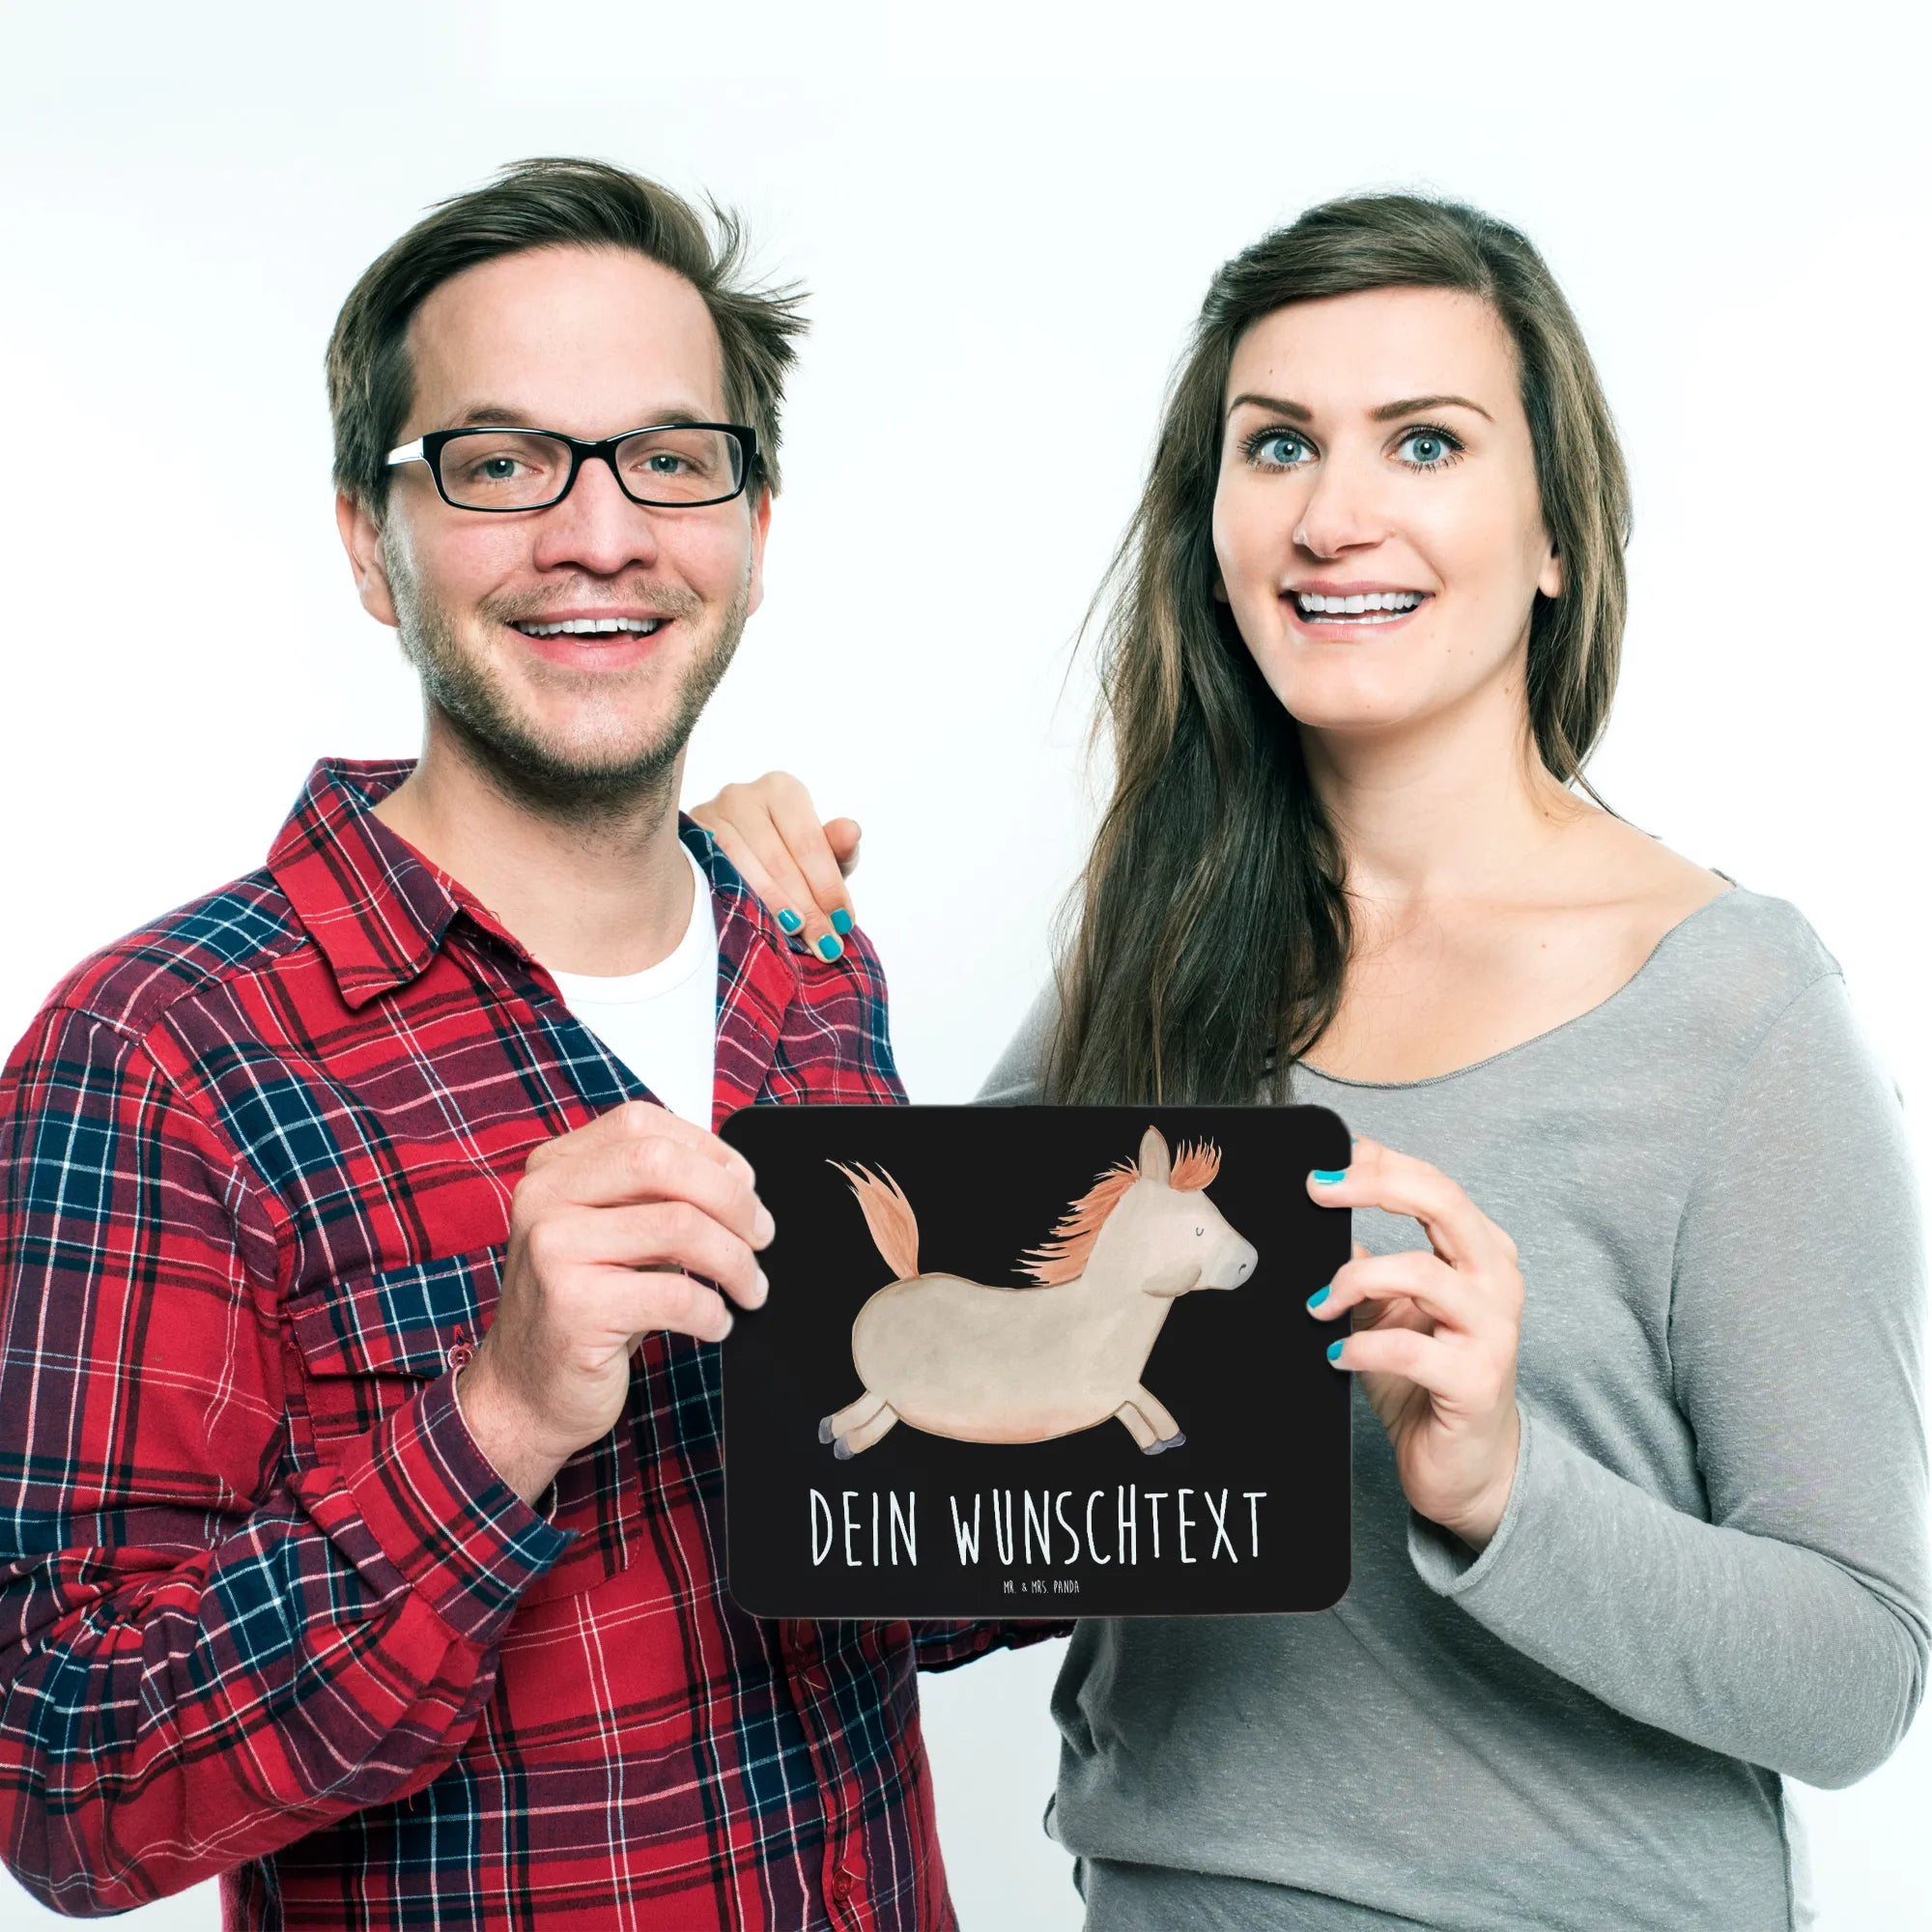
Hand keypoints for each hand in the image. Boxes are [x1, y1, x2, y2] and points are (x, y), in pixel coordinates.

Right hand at [458, 1102, 774, 1504]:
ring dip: (735, 1261)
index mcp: (553, 1168)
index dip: (708, 1149)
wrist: (523, 1393)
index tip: (744, 1185)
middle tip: (761, 1235)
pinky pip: (675, 1293)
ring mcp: (553, 1250)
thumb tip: (739, 1183)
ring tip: (750, 1288)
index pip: (643, 1125)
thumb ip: (652, 1197)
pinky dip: (712, 1310)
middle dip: (731, 1198)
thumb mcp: (608, 1234)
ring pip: (680, 1226)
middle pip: (663, 1163)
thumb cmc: (581, 1309)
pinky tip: (715, 1323)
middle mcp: (544, 1198)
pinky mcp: (575, 1308)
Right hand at [688, 771, 859, 960]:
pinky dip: (738, 901)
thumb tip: (851, 831)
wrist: (733, 859)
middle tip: (824, 943)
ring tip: (797, 938)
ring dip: (773, 908)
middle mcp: (742, 795)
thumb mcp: (817, 855)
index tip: (843, 922)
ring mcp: (709, 815)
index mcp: (782, 790)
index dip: (828, 885)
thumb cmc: (786, 855)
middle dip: (806, 907)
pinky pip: (714, 874)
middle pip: (778, 859)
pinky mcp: (687, 841)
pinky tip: (756, 923)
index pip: (809, 842)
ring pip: (744, 869)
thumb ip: (837, 847)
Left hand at [1304, 1136, 1523, 1549]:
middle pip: (1443, 1204)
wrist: (1464, 1465)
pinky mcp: (1475, 1381)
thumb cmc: (1424, 1379)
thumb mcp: (1387, 1309)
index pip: (1434, 1185)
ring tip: (1318, 1305)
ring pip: (1422, 1273)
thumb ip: (1364, 1264)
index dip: (1381, 1162)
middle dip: (1376, 1187)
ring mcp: (1492, 1330)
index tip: (1327, 1158)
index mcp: (1479, 1252)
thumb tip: (1314, 1219)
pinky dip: (1361, 1346)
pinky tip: (1336, 1354)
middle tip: (1318, 1190)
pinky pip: (1410, 1349)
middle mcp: (1495, 1281)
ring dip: (1354, 1279)